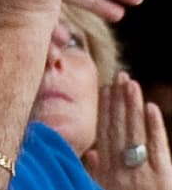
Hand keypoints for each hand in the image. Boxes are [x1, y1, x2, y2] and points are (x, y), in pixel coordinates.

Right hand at [85, 73, 171, 189]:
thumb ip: (97, 173)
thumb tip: (91, 151)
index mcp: (108, 173)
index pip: (105, 133)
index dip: (105, 110)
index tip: (105, 89)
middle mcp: (122, 169)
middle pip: (119, 128)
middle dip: (118, 101)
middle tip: (119, 76)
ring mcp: (143, 172)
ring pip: (135, 132)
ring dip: (132, 106)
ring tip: (131, 82)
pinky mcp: (162, 178)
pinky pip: (157, 148)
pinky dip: (154, 128)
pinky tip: (151, 108)